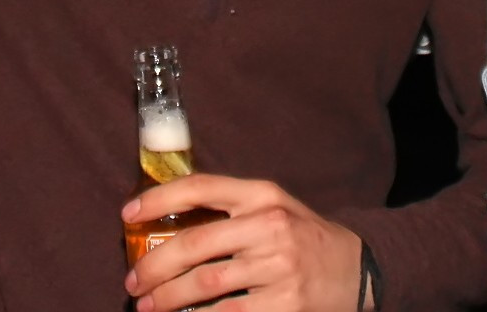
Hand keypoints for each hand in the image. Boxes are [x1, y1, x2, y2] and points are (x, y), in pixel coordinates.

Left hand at [123, 174, 363, 311]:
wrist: (359, 268)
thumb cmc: (303, 237)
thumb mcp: (273, 208)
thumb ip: (230, 210)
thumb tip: (165, 223)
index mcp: (262, 194)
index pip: (200, 187)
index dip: (158, 198)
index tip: (128, 214)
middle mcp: (270, 225)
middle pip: (194, 244)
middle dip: (153, 266)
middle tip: (132, 283)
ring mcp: (279, 267)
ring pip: (205, 285)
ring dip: (168, 299)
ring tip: (148, 306)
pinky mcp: (285, 304)